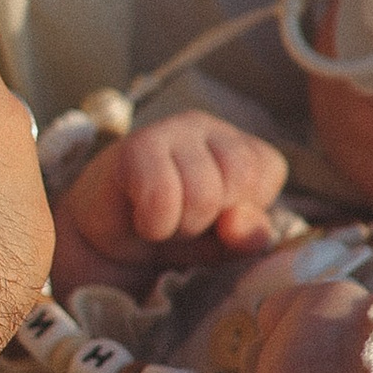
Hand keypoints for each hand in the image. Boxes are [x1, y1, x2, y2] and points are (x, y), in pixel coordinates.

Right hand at [49, 108, 287, 296]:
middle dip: (212, 217)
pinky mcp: (136, 147)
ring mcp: (172, 130)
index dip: (243, 209)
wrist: (105, 242)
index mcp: (243, 148)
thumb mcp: (224, 245)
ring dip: (181, 225)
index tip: (216, 220)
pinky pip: (162, 197)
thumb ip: (249, 235)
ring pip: (203, 191)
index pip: (267, 171)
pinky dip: (155, 225)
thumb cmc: (174, 234)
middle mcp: (211, 128)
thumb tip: (237, 222)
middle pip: (239, 177)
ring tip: (164, 222)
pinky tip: (142, 221)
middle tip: (184, 222)